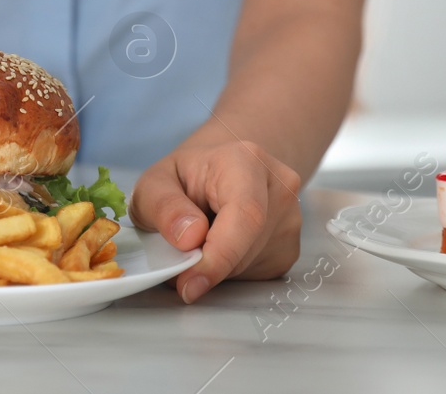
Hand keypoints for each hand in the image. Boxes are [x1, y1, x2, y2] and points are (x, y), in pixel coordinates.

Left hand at [130, 138, 301, 303]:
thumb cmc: (185, 177)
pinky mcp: (290, 246)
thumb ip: (164, 207)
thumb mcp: (154, 184)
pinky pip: (257, 274)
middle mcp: (279, 186)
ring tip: (199, 240)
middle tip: (177, 261)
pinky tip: (219, 245)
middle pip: (245, 248)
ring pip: (249, 266)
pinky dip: (229, 271)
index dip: (219, 256)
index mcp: (246, 161)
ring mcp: (291, 218)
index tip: (189, 285)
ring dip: (216, 269)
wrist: (217, 170)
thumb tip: (189, 239)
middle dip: (207, 266)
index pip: (245, 215)